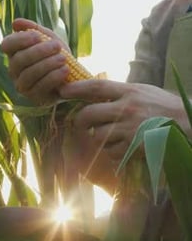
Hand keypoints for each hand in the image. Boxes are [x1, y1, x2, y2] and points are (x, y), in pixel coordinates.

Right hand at [1, 18, 69, 104]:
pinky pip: (40, 87)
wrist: (73, 77)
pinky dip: (53, 77)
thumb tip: (15, 23)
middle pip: (19, 60)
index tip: (37, 36)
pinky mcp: (33, 97)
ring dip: (47, 65)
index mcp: (15, 53)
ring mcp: (22, 85)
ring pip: (28, 74)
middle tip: (57, 46)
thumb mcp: (48, 39)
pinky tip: (65, 70)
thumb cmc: (56, 55)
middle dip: (39, 52)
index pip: (7, 45)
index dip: (19, 40)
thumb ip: (34, 29)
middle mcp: (14, 70)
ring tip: (63, 59)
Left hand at [59, 79, 188, 161]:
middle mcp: (128, 109)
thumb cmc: (163, 107)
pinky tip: (124, 148)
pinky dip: (114, 153)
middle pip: (88, 115)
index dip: (76, 88)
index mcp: (129, 92)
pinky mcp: (135, 147)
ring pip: (98, 136)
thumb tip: (93, 91)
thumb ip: (119, 92)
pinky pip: (112, 152)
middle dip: (80, 121)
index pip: (96, 87)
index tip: (62, 91)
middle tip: (81, 124)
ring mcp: (131, 129)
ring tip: (110, 137)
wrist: (190, 125)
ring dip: (100, 139)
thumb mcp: (142, 92)